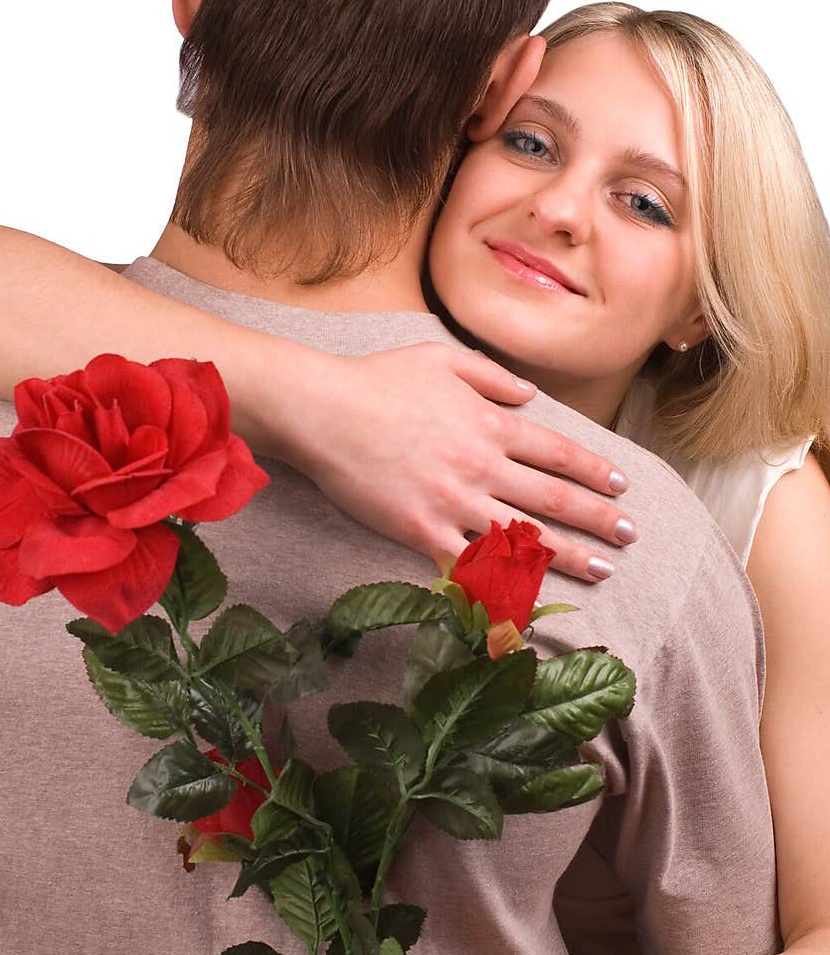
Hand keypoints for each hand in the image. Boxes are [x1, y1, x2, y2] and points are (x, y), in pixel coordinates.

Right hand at [283, 343, 635, 582]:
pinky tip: (530, 597)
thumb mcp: (441, 357)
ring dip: (569, 555)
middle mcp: (481, 464)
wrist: (322, 410)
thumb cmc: (376, 379)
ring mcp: (453, 501)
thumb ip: (491, 375)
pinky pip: (470, 562)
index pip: (557, 452)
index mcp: (489, 423)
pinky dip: (503, 582)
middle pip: (553, 498)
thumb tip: (528, 394)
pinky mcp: (421, 530)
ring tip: (602, 569)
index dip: (592, 470)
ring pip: (524, 536)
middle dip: (599, 518)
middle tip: (631, 533)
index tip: (620, 485)